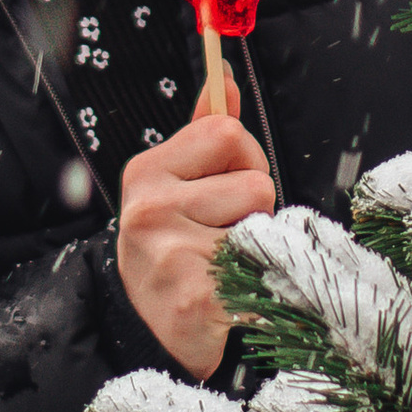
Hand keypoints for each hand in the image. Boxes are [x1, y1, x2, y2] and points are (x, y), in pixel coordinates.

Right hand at [116, 81, 274, 379]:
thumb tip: (224, 78)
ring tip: (225, 265)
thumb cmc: (176, 249)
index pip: (227, 131)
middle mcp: (150, 208)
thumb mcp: (178, 185)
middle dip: (254, 208)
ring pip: (263, 225)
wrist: (151, 333)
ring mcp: (170, 253)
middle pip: (254, 181)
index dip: (244, 160)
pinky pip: (264, 269)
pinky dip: (261, 285)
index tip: (225, 188)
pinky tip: (231, 297)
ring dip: (258, 247)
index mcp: (147, 171)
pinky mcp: (195, 298)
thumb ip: (204, 132)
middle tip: (222, 235)